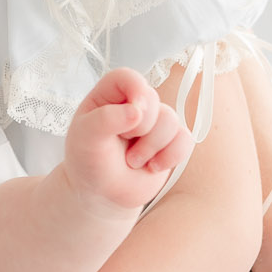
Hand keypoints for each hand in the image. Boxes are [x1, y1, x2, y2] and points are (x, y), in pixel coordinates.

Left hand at [66, 67, 192, 213]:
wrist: (102, 194)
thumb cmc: (88, 161)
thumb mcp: (85, 138)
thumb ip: (105, 120)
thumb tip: (136, 111)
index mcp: (109, 96)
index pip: (127, 77)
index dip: (136, 89)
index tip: (134, 111)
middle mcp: (134, 104)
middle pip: (153, 100)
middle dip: (140, 128)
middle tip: (123, 143)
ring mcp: (154, 123)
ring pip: (171, 120)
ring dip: (151, 146)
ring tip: (132, 161)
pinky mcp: (170, 142)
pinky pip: (186, 139)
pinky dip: (171, 156)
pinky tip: (152, 167)